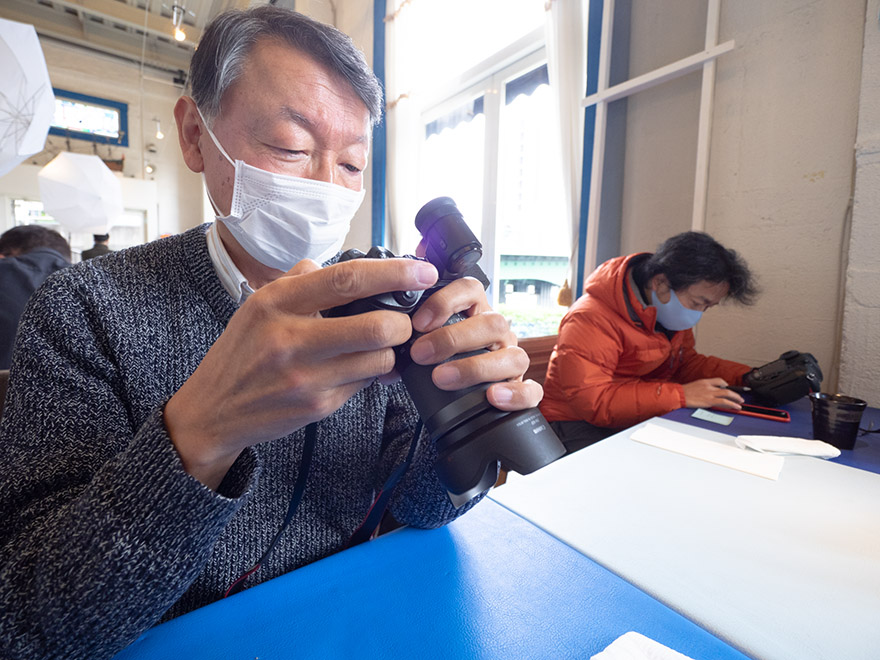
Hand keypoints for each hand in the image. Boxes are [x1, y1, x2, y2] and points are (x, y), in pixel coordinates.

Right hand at [164, 257, 439, 488]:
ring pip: (378, 359)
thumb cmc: (242, 352)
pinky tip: (359, 368)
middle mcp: (290, 338)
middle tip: (404, 320)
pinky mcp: (317, 406)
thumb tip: (341, 268)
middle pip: (376, 326)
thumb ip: (300, 281)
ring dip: (390, 352)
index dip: (394, 273)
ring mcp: (306, 377)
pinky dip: (371, 373)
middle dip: (403, 323)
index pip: (348, 279)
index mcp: (277, 302)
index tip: (422, 271)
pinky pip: (364, 383)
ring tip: (379, 346)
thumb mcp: (258, 305)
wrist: (214, 410)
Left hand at [406, 277, 542, 411]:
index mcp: (477, 314)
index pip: (471, 289)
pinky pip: (530, 390)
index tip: (418, 323)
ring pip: (512, 356)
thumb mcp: (426, 342)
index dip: (445, 301)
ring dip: (474, 367)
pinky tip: (493, 397)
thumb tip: (389, 329)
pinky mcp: (522, 389)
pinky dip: (514, 394)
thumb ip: (415, 331)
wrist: (465, 399)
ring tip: (443, 378)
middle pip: (492, 323)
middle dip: (452, 339)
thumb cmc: (443, 362)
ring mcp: (513, 360)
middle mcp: (500, 333)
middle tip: (421, 354)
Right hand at [682, 378, 743, 409]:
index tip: (729, 387)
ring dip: (736, 398)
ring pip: (727, 394)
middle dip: (735, 393)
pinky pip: (724, 402)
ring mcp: (710, 393)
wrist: (679, 395)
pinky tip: (736, 407)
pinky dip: (732, 404)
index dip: (726, 384)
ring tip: (740, 402)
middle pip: (726, 388)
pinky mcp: (710, 401)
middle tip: (739, 397)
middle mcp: (709, 386)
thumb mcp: (694, 386)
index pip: (719, 380)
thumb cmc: (683, 392)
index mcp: (705, 381)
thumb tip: (706, 393)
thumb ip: (702, 388)